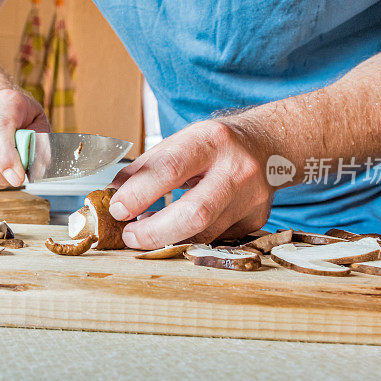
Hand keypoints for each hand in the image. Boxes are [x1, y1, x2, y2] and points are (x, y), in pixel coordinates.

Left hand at [109, 119, 273, 248]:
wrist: (266, 145)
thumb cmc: (215, 144)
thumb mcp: (180, 141)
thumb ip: (145, 168)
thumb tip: (114, 194)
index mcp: (211, 141)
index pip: (170, 169)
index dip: (139, 193)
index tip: (118, 209)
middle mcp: (236, 170)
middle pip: (194, 213)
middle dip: (154, 231)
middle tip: (130, 235)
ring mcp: (250, 199)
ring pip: (203, 234)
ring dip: (167, 237)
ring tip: (147, 229)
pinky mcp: (254, 221)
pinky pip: (214, 238)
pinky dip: (188, 238)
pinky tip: (176, 229)